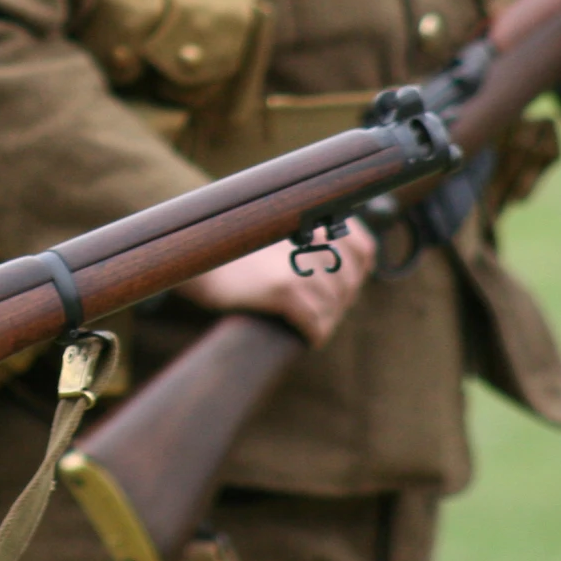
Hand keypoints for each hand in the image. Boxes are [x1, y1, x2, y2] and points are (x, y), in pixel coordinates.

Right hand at [175, 220, 375, 344]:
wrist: (198, 259)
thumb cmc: (239, 252)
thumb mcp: (279, 234)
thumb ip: (312, 243)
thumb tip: (350, 277)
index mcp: (314, 224)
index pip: (363, 248)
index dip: (359, 269)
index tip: (347, 280)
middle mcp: (311, 243)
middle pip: (348, 284)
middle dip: (340, 301)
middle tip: (324, 310)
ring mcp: (298, 268)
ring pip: (332, 307)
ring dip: (326, 321)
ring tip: (313, 324)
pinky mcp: (283, 291)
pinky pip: (314, 321)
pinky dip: (315, 333)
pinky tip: (309, 336)